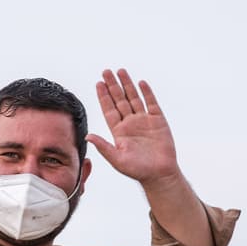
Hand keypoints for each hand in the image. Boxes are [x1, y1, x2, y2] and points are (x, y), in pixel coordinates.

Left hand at [86, 68, 180, 187]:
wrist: (159, 174)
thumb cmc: (138, 170)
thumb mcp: (117, 159)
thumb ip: (103, 146)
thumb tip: (87, 136)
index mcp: (119, 132)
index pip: (109, 109)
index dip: (104, 96)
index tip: (98, 83)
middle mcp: (130, 124)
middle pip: (120, 100)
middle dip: (113, 85)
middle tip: (106, 71)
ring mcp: (144, 121)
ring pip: (134, 98)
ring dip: (127, 85)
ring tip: (120, 71)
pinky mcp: (158, 121)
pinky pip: (151, 103)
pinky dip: (147, 93)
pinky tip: (141, 83)